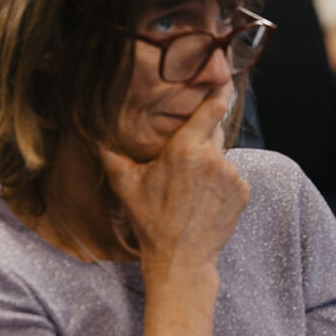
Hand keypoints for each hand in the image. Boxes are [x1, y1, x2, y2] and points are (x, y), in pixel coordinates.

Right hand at [98, 81, 249, 281]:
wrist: (181, 259)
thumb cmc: (151, 222)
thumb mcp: (125, 185)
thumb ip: (111, 154)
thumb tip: (92, 133)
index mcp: (185, 149)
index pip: (212, 107)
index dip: (219, 89)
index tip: (222, 75)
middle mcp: (214, 158)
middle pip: (213, 131)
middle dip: (200, 137)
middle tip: (183, 157)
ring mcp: (232, 176)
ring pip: (221, 155)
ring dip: (209, 163)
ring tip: (189, 188)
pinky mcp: (243, 191)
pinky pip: (232, 176)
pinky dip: (221, 182)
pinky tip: (203, 199)